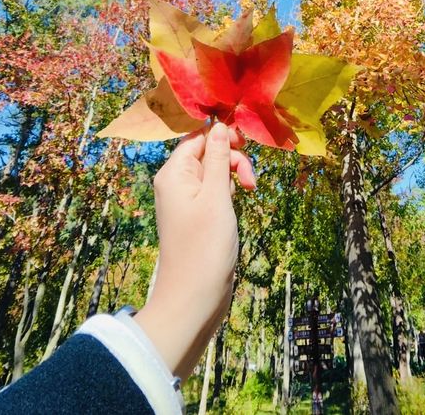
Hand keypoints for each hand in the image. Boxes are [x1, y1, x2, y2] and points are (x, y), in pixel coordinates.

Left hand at [134, 123, 255, 378]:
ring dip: (234, 176)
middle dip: (232, 160)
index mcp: (174, 173)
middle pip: (208, 153)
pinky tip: (238, 204)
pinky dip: (229, 192)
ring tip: (249, 193)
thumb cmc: (204, 246)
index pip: (198, 138)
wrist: (193, 298)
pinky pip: (214, 191)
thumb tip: (220, 126)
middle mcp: (176, 183)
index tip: (246, 147)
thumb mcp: (217, 196)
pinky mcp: (197, 216)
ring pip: (215, 172)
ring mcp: (187, 200)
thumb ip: (219, 159)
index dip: (222, 137)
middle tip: (250, 181)